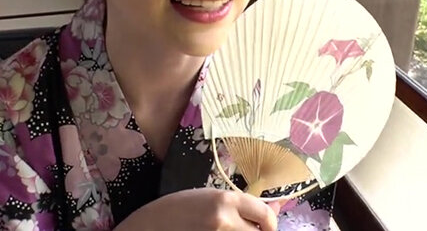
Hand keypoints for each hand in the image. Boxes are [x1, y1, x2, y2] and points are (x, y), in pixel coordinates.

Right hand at [116, 188, 279, 230]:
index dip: (271, 223)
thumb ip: (244, 204)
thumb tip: (276, 207)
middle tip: (246, 228)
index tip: (267, 226)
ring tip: (224, 230)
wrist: (150, 226)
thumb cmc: (179, 208)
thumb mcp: (211, 197)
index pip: (266, 216)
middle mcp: (224, 221)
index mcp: (226, 200)